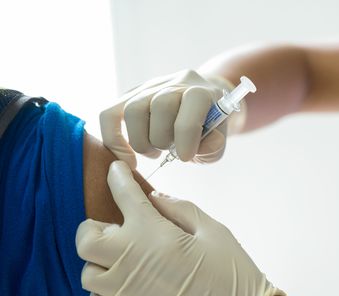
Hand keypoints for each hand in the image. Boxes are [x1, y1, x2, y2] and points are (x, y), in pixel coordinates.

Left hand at [76, 160, 282, 295]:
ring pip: (88, 272)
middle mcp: (130, 260)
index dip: (117, 177)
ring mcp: (124, 292)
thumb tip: (153, 198)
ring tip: (124, 260)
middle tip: (116, 229)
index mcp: (153, 232)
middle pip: (86, 237)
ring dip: (101, 262)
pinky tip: (126, 286)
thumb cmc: (231, 272)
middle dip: (96, 228)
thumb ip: (179, 208)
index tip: (116, 171)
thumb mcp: (212, 230)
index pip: (123, 193)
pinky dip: (105, 292)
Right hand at [100, 70, 241, 168]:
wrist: (198, 104)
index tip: (186, 157)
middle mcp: (174, 83)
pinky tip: (125, 156)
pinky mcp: (130, 97)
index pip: (192, 102)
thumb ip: (213, 145)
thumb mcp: (219, 138)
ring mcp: (149, 88)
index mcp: (201, 90)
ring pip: (133, 110)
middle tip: (168, 152)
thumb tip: (193, 150)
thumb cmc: (208, 126)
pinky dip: (112, 138)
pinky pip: (109, 114)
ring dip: (140, 141)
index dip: (187, 134)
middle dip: (163, 138)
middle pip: (160, 106)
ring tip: (153, 152)